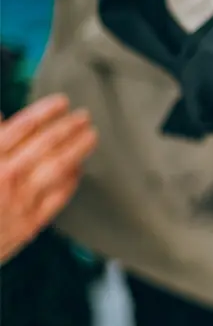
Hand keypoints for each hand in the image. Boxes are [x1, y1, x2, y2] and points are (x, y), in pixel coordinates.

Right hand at [0, 94, 97, 262]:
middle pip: (47, 144)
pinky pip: (59, 196)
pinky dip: (71, 180)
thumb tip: (1, 116)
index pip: (23, 126)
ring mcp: (21, 201)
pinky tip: (78, 168)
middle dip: (69, 127)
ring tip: (91, 136)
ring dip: (78, 149)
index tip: (62, 101)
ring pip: (59, 167)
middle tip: (84, 116)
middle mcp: (6, 177)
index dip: (46, 111)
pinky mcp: (31, 223)